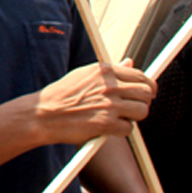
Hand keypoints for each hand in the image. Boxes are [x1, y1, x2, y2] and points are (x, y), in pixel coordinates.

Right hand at [35, 61, 155, 145]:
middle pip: (146, 92)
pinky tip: (108, 127)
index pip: (139, 75)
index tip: (149, 92)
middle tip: (136, 107)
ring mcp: (109, 104)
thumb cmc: (62, 95)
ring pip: (142, 111)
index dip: (148, 85)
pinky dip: (121, 130)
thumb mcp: (85, 75)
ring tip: (121, 117)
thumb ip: (110, 71)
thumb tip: (130, 62)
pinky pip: (128, 128)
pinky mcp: (106, 123)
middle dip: (145, 101)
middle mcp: (109, 85)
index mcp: (104, 70)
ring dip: (135, 117)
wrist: (43, 114)